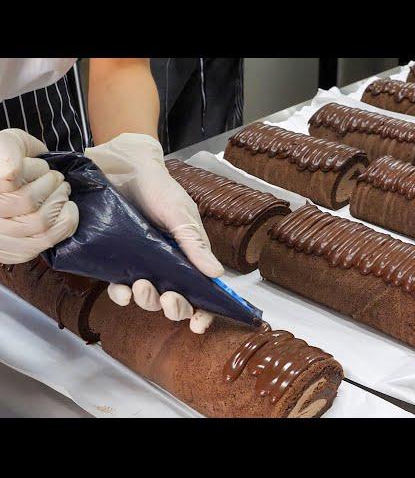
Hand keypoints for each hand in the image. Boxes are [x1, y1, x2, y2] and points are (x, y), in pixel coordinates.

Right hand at [0, 129, 78, 263]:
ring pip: (39, 222)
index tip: (40, 166)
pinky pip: (46, 239)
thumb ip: (7, 152)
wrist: (12, 183)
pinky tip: (68, 208)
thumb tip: (11, 174)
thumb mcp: (6, 145)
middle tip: (57, 178)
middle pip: (26, 201)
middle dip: (51, 184)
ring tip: (62, 190)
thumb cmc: (10, 161)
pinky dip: (66, 221)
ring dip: (59, 201)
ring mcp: (0, 238)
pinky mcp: (16, 251)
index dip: (34, 169)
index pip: (11, 179)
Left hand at [84, 133, 222, 332]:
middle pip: (176, 301)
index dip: (203, 312)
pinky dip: (121, 293)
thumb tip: (216, 274)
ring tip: (141, 286)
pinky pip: (121, 288)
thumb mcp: (181, 214)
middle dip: (174, 307)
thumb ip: (195, 244)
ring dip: (146, 300)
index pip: (203, 292)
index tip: (199, 324)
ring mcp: (144, 264)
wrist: (124, 169)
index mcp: (191, 256)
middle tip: (169, 298)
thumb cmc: (159, 188)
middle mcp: (169, 265)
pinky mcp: (120, 261)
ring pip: (149, 298)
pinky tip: (121, 288)